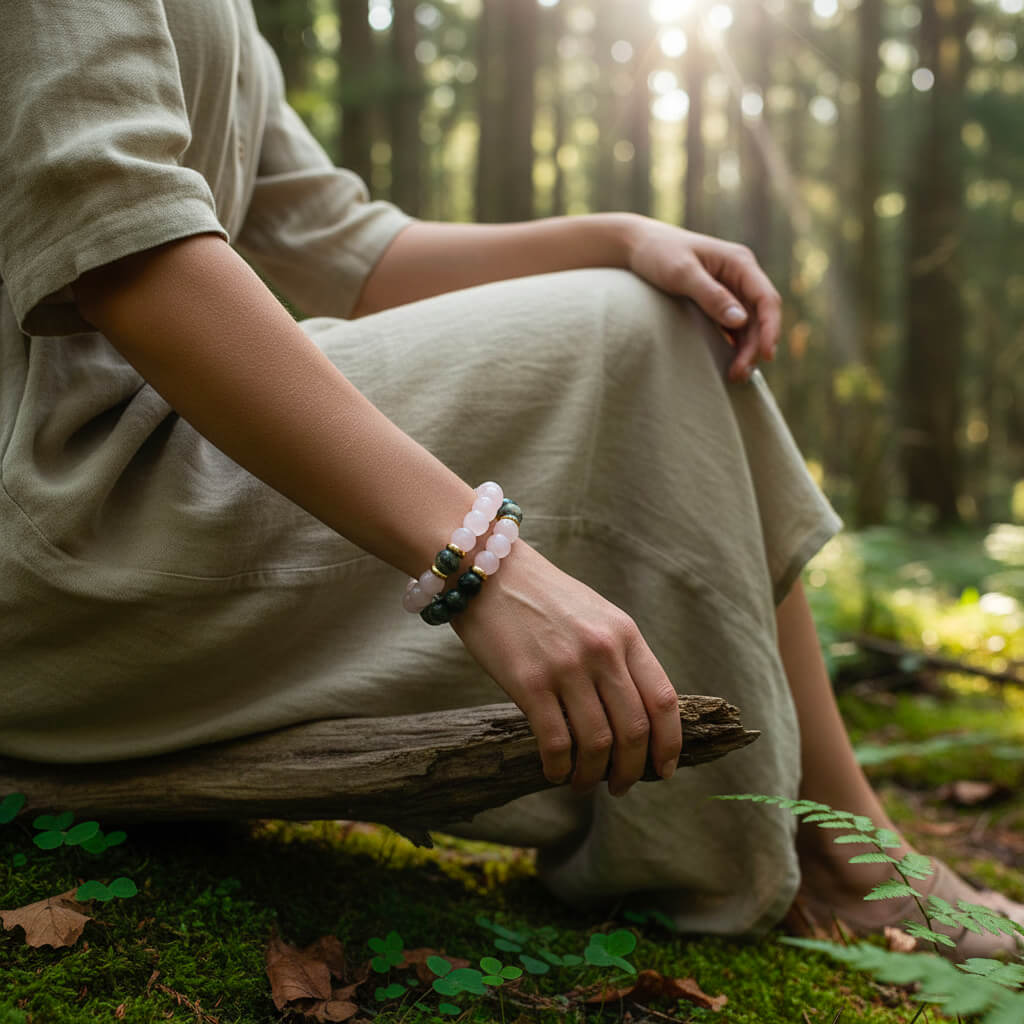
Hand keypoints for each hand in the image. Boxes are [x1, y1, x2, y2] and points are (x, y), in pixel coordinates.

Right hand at [451, 541, 681, 796]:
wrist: (487, 570)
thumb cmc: (541, 596)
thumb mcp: (595, 615)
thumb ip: (618, 655)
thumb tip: (637, 712)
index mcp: (625, 634)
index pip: (664, 701)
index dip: (669, 744)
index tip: (663, 769)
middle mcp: (602, 651)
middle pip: (634, 731)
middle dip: (632, 770)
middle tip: (621, 786)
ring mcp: (566, 667)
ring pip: (598, 744)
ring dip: (593, 775)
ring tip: (584, 784)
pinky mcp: (528, 682)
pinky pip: (556, 742)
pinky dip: (560, 768)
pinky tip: (554, 772)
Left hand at [622, 216, 782, 382]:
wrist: (637, 246)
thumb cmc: (659, 253)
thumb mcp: (682, 273)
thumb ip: (711, 296)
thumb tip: (741, 321)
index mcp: (739, 262)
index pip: (766, 298)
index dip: (770, 328)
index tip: (765, 355)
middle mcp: (740, 275)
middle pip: (760, 316)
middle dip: (755, 346)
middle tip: (739, 374)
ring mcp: (730, 289)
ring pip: (748, 325)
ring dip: (746, 349)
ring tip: (735, 375)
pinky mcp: (718, 301)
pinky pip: (733, 326)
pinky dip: (734, 344)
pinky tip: (728, 363)